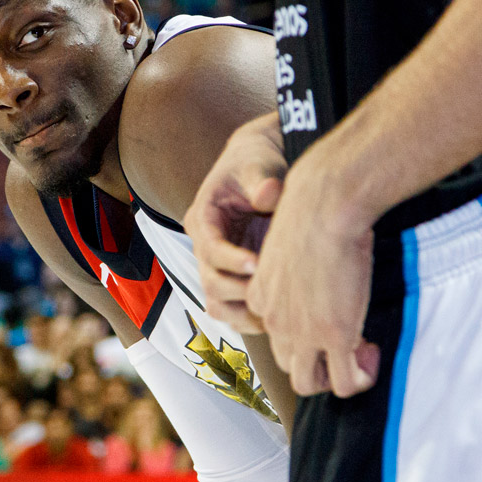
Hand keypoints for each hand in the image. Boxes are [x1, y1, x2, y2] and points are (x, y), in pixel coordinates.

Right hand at [183, 112, 285, 331]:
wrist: (260, 170)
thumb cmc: (256, 163)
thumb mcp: (259, 165)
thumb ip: (262, 180)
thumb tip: (268, 194)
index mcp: (202, 218)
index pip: (209, 248)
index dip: (231, 260)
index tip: (258, 263)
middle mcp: (203, 247)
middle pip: (210, 283)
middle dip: (241, 290)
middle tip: (276, 290)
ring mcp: (216, 266)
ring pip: (218, 304)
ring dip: (244, 313)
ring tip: (277, 310)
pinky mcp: (232, 278)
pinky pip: (233, 309)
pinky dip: (251, 318)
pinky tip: (278, 315)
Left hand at [246, 136, 381, 397]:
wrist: (322, 204)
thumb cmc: (313, 207)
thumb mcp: (291, 238)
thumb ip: (297, 257)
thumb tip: (317, 253)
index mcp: (260, 295)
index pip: (275, 334)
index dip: (305, 334)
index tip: (331, 316)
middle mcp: (275, 320)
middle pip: (289, 365)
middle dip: (320, 363)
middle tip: (348, 343)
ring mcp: (302, 332)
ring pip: (309, 383)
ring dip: (337, 377)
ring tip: (361, 355)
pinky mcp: (333, 336)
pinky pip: (345, 382)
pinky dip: (360, 376)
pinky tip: (372, 352)